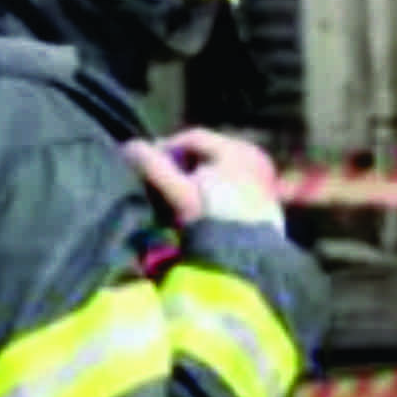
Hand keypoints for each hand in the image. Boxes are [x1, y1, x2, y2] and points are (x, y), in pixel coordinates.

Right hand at [126, 130, 282, 228]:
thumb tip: (129, 146)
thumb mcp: (179, 193)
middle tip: (160, 183)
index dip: (164, 148)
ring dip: (196, 178)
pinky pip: (232, 183)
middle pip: (207, 153)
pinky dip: (214, 189)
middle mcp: (254, 155)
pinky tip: (200, 207)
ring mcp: (264, 176)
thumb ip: (154, 167)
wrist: (247, 259)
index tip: (145, 164)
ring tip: (177, 198)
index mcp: (236, 148)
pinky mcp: (267, 196)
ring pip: (219, 168)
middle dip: (181, 165)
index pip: (192, 137)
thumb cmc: (211, 220)